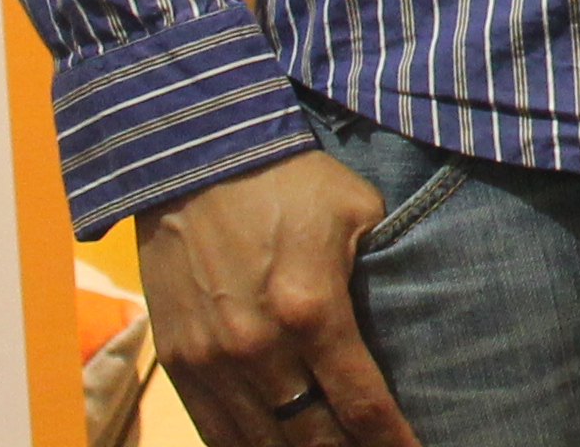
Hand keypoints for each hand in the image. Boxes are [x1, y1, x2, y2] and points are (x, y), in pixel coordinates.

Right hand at [139, 147, 418, 445]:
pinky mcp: (178, 362)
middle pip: (311, 437)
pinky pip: (213, 430)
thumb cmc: (290, 181)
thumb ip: (378, 275)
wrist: (195, 160)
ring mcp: (211, 361)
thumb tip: (402, 317)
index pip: (361, 402)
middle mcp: (259, 348)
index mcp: (313, 310)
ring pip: (260, 444)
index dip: (392, 441)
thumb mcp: (359, 213)